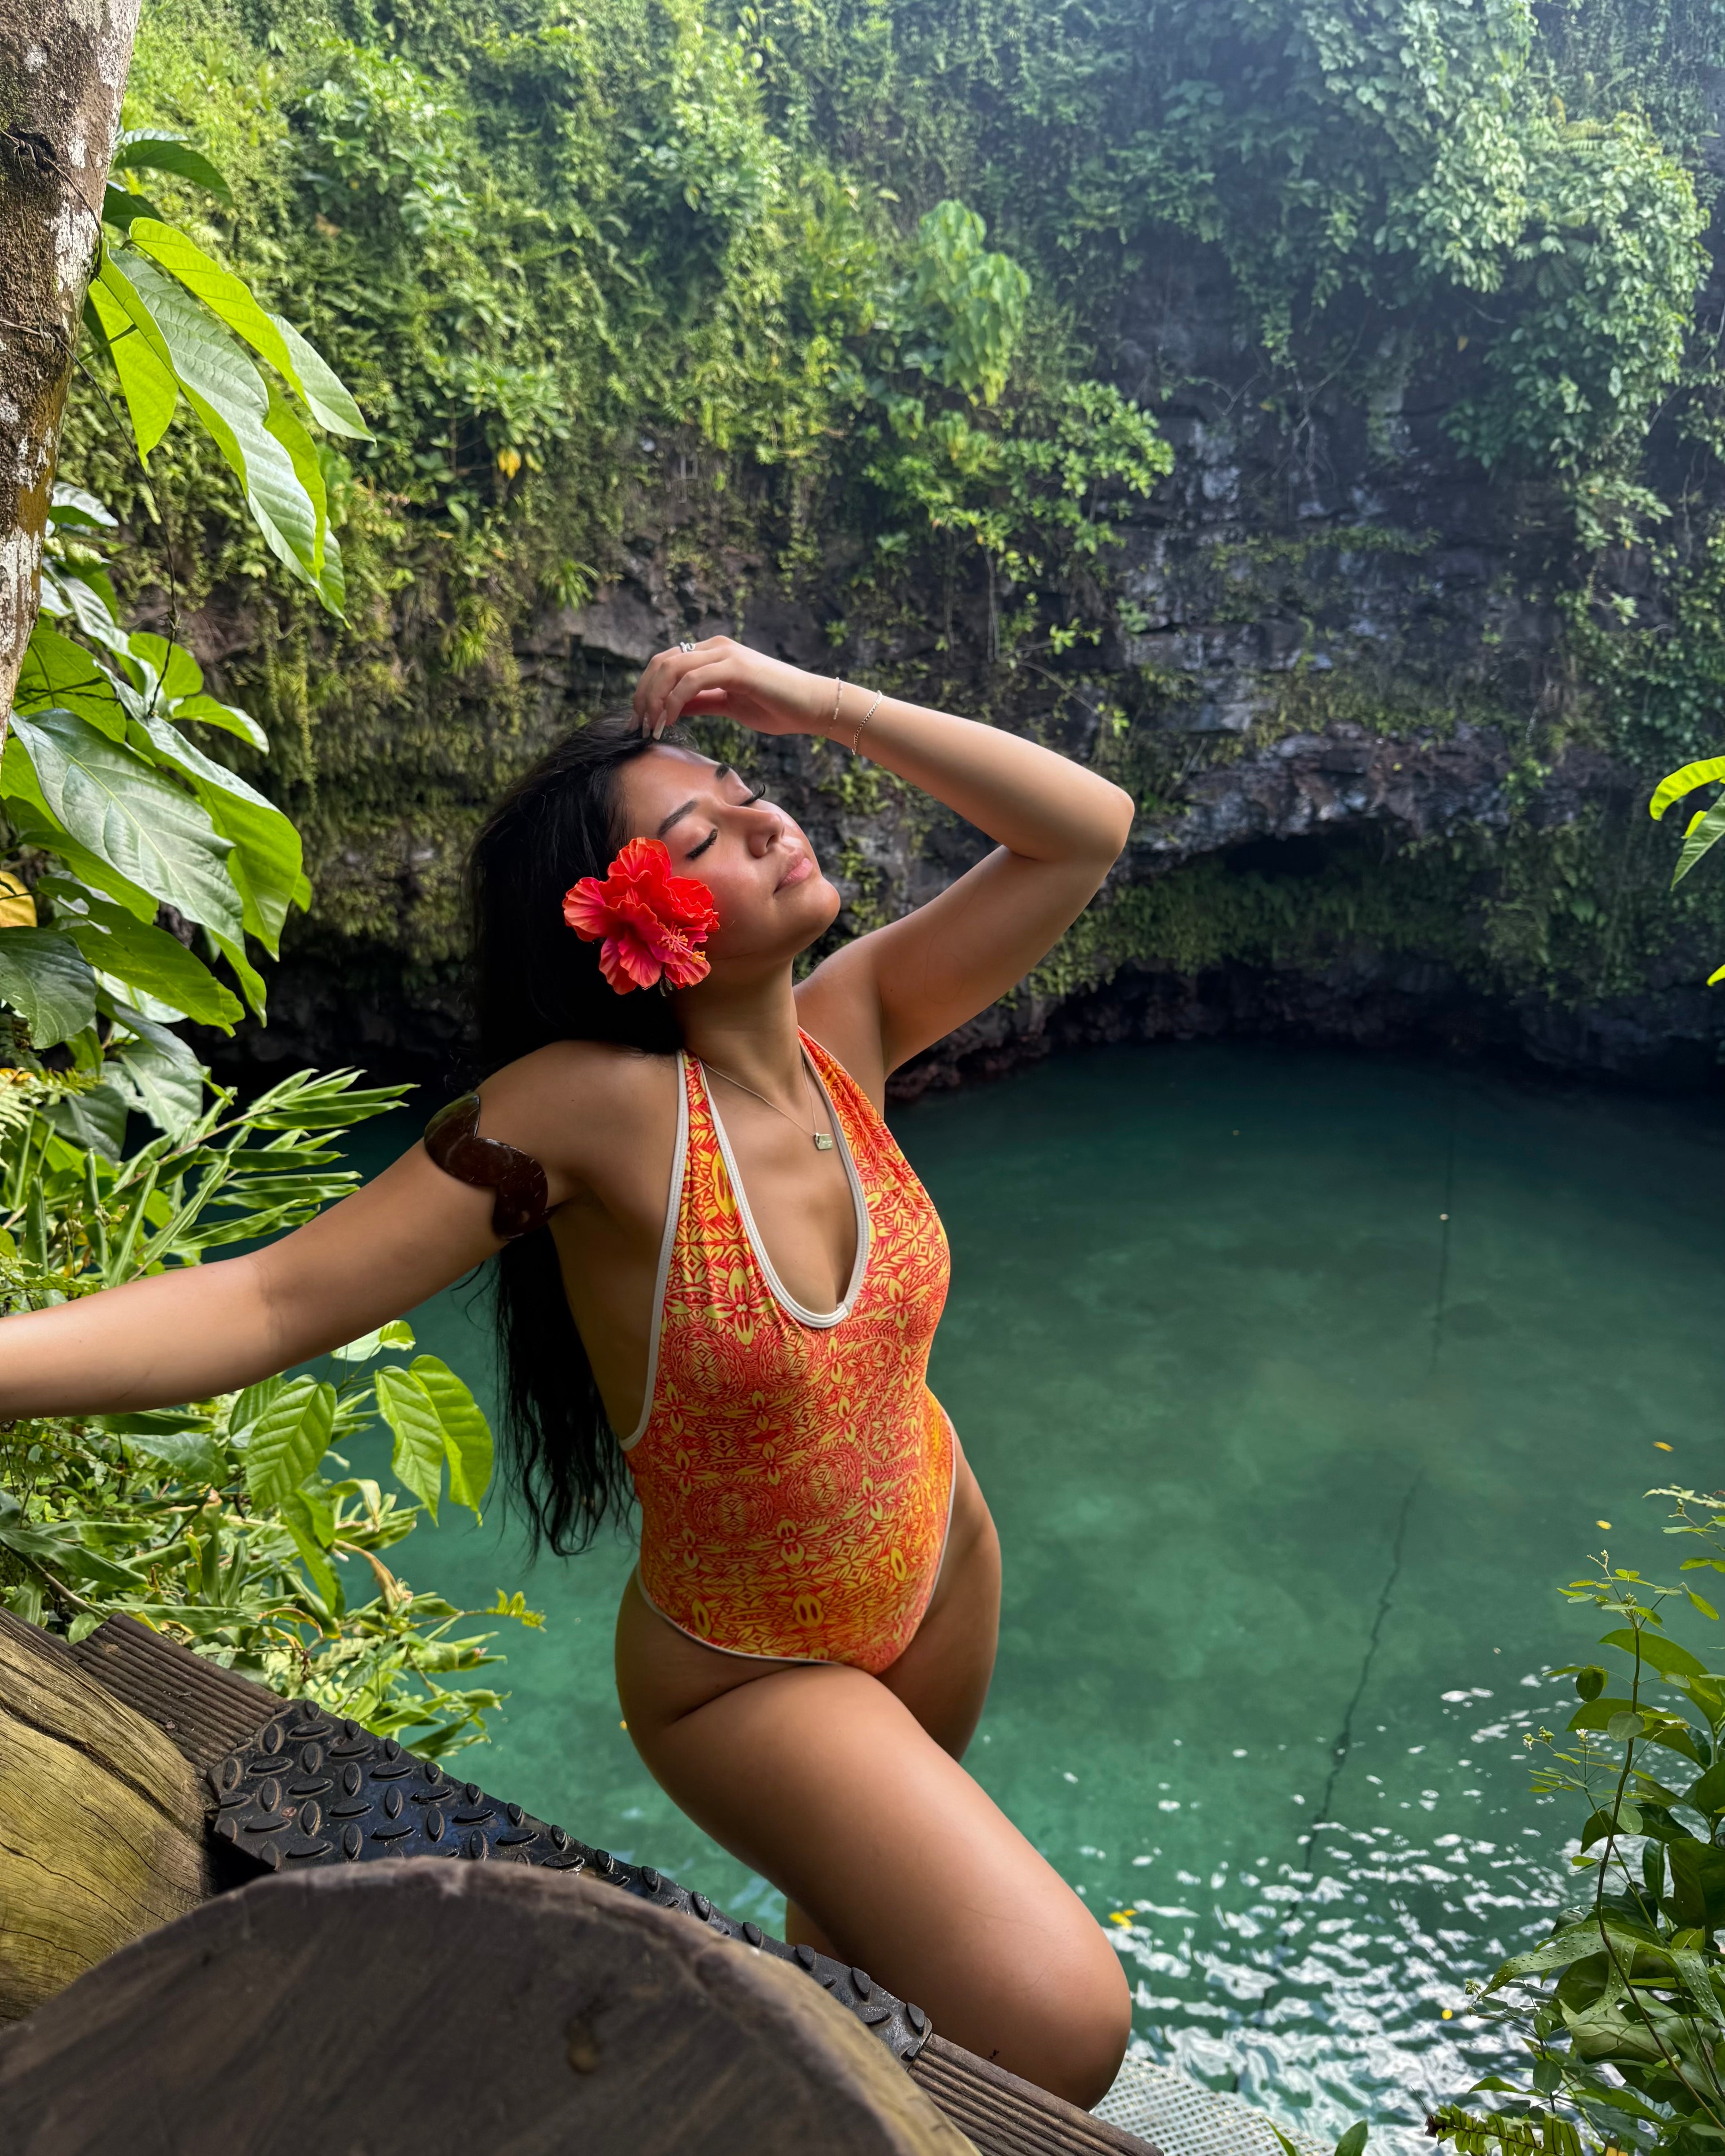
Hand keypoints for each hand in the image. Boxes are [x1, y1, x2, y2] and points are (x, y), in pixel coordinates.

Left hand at [631, 637, 839, 739]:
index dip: (646, 691)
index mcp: (713, 654)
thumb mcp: (727, 705)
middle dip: (643, 695)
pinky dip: (673, 701)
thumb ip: (699, 702)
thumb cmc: (777, 707)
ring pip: (671, 668)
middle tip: (639, 726)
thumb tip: (667, 709)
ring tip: (652, 727)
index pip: (666, 664)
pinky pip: (691, 680)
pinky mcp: (735, 667)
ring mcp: (725, 654)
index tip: (641, 722)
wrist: (813, 707)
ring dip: (653, 699)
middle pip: (661, 663)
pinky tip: (669, 721)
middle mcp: (715, 647)